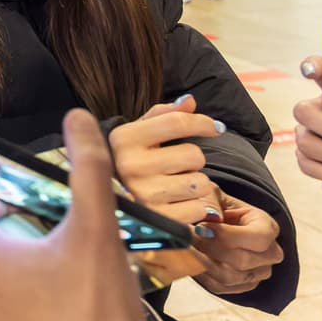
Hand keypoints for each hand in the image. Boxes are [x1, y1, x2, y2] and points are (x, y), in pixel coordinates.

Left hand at [0, 109, 146, 320]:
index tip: (51, 206)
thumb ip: (87, 168)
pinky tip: (69, 299)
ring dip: (34, 261)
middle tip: (70, 241)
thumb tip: (78, 118)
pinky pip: (8, 298)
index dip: (17, 196)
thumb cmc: (96, 310)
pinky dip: (33, 292)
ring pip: (3, 267)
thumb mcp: (97, 229)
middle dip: (30, 229)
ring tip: (73, 271)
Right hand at [109, 93, 224, 225]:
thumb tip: (190, 101)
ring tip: (175, 186)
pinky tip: (177, 204)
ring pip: (200, 182)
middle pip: (194, 154)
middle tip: (177, 166)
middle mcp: (131, 166)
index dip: (202, 122)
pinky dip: (195, 207)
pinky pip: (199, 208)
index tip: (216, 127)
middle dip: (192, 160)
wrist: (105, 199)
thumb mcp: (138, 133)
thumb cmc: (129, 160)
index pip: (176, 122)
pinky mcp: (159, 219)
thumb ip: (164, 114)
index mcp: (124, 139)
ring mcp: (144, 194)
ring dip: (195, 184)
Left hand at [193, 191, 282, 294]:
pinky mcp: (242, 287)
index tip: (201, 227)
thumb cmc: (218, 208)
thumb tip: (203, 214)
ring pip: (229, 277)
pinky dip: (201, 275)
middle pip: (242, 260)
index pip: (258, 238)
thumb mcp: (216, 197)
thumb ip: (211, 201)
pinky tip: (189, 259)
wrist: (218, 223)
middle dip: (210, 248)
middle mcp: (270, 254)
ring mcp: (258, 273)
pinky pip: (220, 288)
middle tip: (187, 237)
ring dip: (202, 262)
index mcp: (269, 228)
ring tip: (185, 247)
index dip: (227, 234)